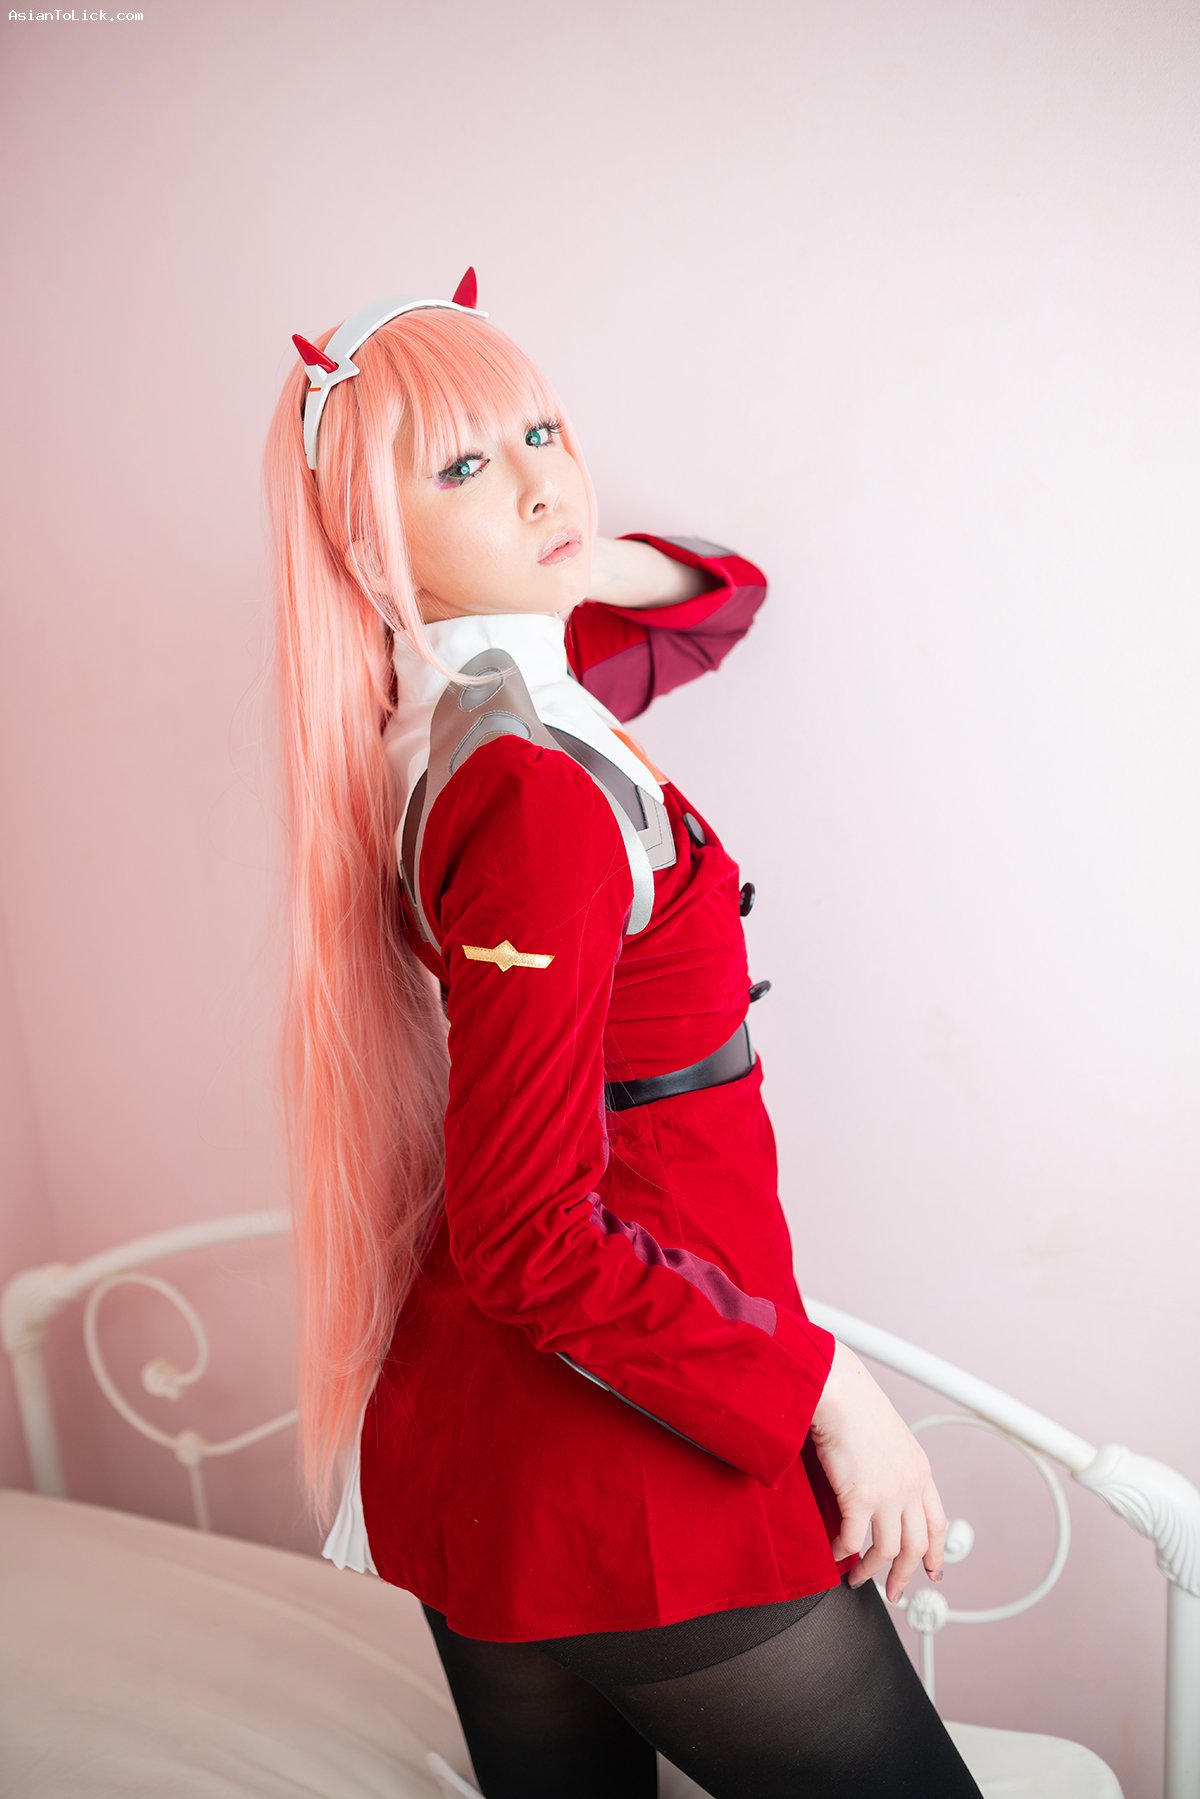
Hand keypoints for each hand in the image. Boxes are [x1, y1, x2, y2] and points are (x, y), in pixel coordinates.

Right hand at [809, 1340, 947, 1604]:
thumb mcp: (886, 1434)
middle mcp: (910, 1485)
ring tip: (857, 1580)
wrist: (837, 1387)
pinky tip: (834, 1554)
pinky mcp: (860, 1497)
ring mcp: (887, 1494)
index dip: (936, 1552)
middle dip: (907, 1576)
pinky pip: (853, 1541)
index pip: (936, 1522)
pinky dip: (843, 1554)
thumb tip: (875, 1483)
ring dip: (871, 1572)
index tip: (933, 1572)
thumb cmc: (852, 1400)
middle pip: (917, 1546)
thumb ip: (890, 1464)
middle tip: (895, 1593)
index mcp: (919, 1470)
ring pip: (887, 1551)